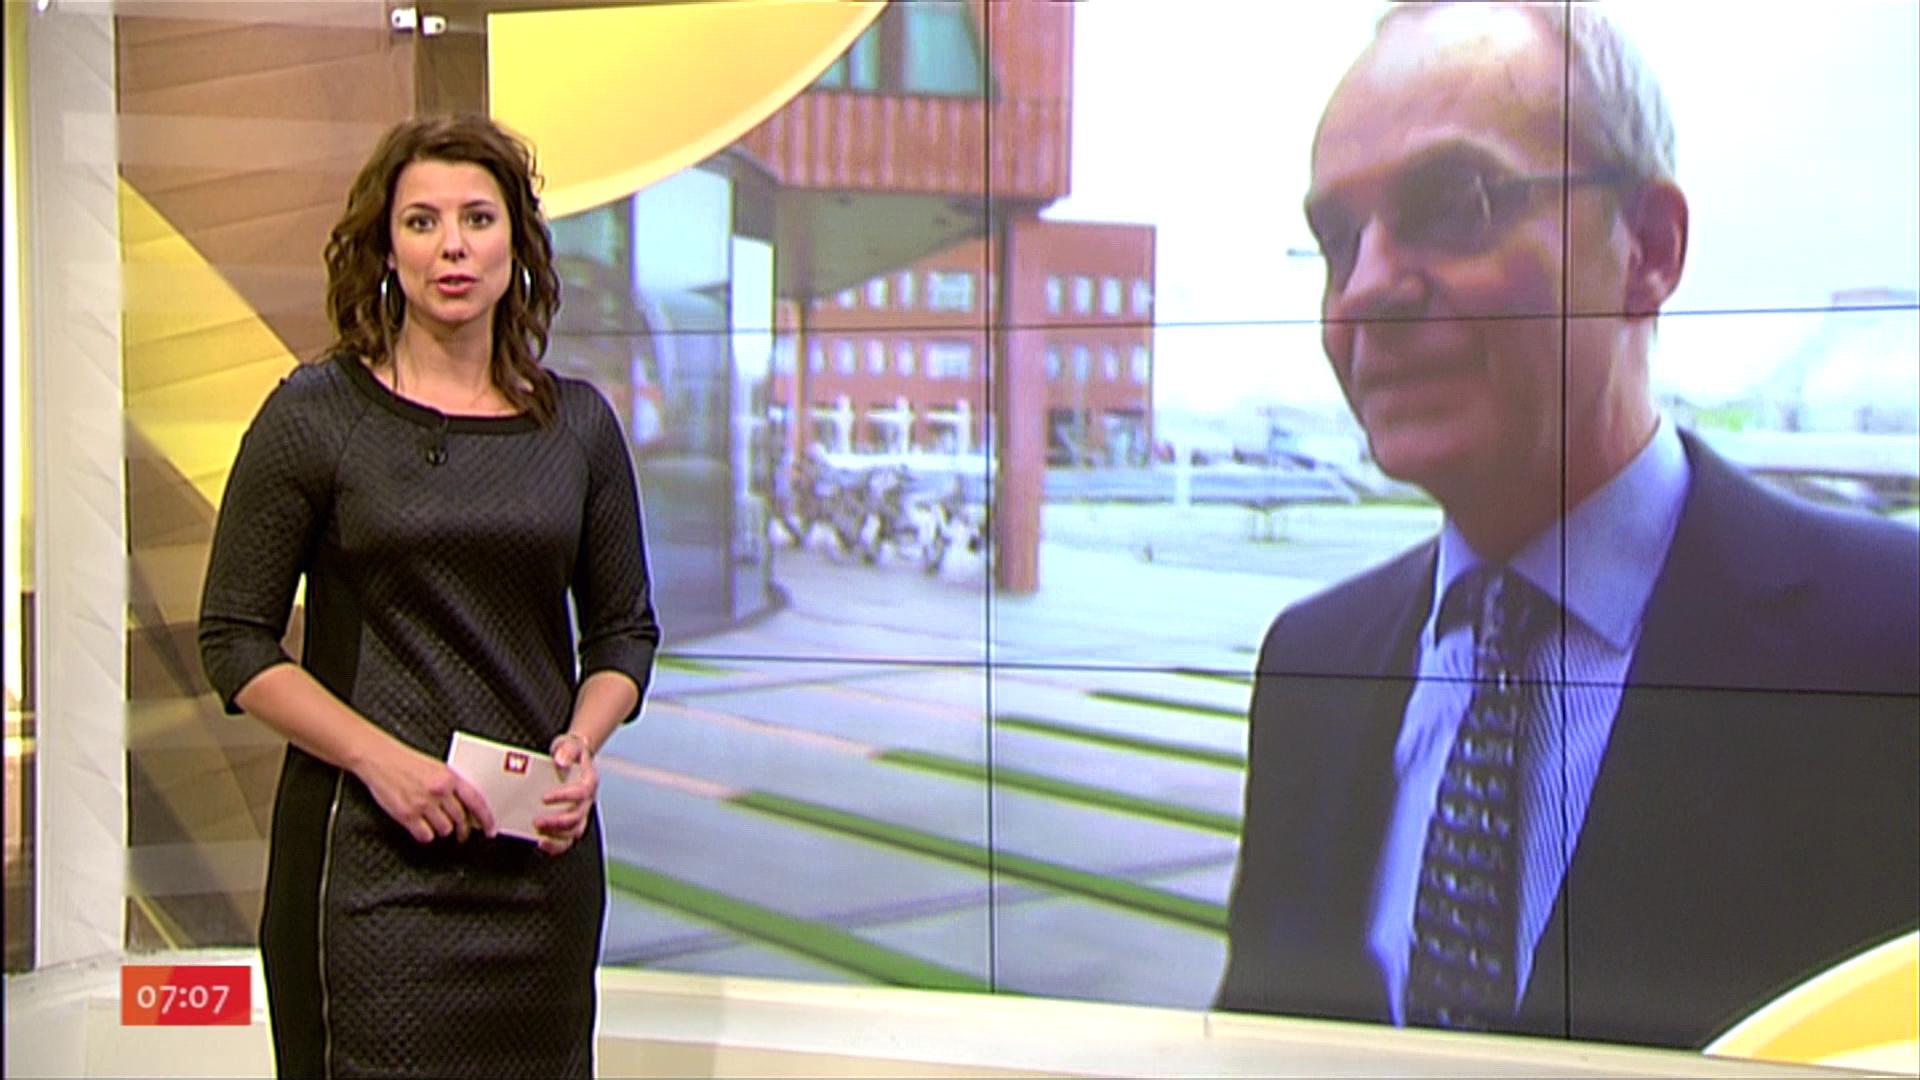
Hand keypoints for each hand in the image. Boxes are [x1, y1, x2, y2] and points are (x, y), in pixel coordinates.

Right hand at [357, 739, 496, 843]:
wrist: (379, 758)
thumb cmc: (406, 762)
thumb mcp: (437, 768)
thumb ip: (453, 786)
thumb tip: (469, 809)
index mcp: (449, 777)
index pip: (476, 801)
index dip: (487, 818)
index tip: (490, 829)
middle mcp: (439, 790)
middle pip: (461, 820)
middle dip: (463, 830)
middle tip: (462, 834)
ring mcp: (423, 804)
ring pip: (445, 830)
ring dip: (443, 831)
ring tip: (436, 824)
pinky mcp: (406, 815)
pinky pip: (425, 836)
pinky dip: (426, 835)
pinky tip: (422, 828)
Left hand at [536, 732, 597, 855]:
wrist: (572, 757)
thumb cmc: (570, 752)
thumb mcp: (569, 744)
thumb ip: (567, 750)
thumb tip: (561, 761)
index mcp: (589, 781)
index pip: (581, 793)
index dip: (564, 797)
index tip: (544, 797)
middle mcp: (588, 800)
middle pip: (577, 817)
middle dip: (557, 821)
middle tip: (536, 820)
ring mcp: (581, 812)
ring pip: (574, 832)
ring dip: (557, 836)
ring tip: (539, 834)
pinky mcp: (572, 821)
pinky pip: (568, 839)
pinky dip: (557, 845)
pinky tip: (542, 843)